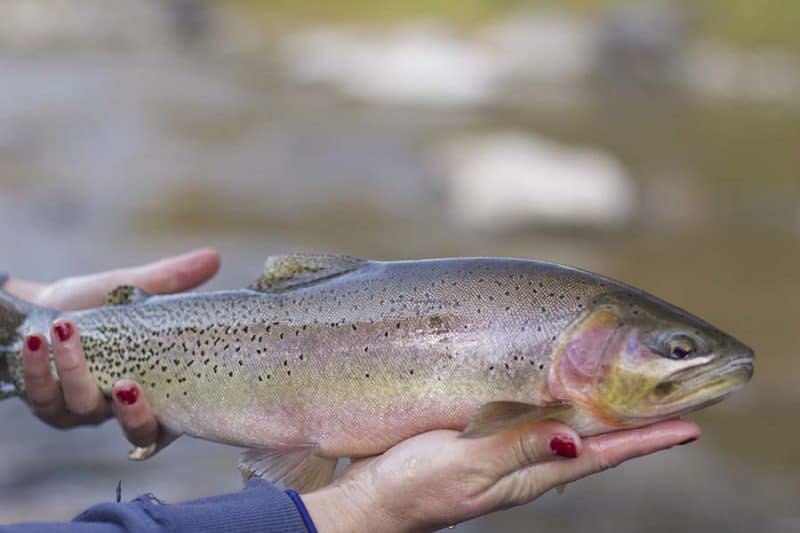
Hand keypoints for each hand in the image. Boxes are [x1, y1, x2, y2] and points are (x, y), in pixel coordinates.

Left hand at [6, 249, 219, 444]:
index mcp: (154, 391)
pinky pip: (41, 395)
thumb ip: (170, 280)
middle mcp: (121, 411)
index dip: (178, 428)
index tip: (179, 411)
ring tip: (66, 328)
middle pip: (137, 432)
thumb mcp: (134, 290)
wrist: (44, 307)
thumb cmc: (97, 304)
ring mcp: (81, 411)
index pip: (175, 423)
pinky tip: (37, 338)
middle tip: (126, 385)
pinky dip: (38, 366)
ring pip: (82, 407)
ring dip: (74, 369)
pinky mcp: (45, 404)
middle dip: (132, 415)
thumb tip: (214, 257)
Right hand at [303, 419, 699, 531]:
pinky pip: (534, 420)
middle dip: (635, 422)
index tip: (690, 427)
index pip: (603, 453)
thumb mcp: (468, 464)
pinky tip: (557, 392)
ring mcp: (506, 453)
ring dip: (602, 411)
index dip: (646, 439)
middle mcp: (527, 463)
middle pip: (595, 439)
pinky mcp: (483, 440)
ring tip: (631, 392)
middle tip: (674, 400)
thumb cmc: (413, 485)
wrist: (370, 499)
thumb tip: (580, 437)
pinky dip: (558, 404)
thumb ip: (519, 446)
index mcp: (531, 472)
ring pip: (567, 427)